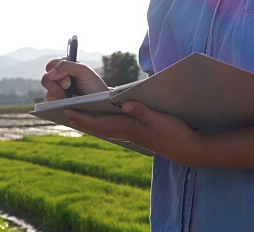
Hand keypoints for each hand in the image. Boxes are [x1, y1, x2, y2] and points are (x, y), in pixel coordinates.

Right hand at [41, 58, 108, 100]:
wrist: (99, 103)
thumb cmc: (93, 85)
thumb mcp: (84, 71)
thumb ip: (66, 66)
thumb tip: (49, 74)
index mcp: (66, 66)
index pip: (52, 64)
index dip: (56, 69)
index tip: (67, 77)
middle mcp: (60, 77)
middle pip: (46, 77)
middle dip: (57, 82)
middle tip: (68, 86)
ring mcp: (57, 90)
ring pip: (47, 89)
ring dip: (57, 92)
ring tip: (68, 96)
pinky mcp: (57, 101)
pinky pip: (49, 100)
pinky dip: (56, 100)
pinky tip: (66, 102)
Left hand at [65, 101, 201, 164]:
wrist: (186, 149)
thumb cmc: (174, 132)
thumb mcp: (160, 119)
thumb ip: (143, 111)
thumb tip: (126, 104)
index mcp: (129, 127)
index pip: (100, 122)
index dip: (83, 117)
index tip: (68, 111)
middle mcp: (127, 132)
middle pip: (99, 128)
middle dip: (82, 121)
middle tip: (66, 114)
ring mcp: (133, 136)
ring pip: (106, 130)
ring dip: (92, 125)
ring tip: (81, 119)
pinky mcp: (139, 136)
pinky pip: (115, 131)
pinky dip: (105, 126)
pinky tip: (105, 123)